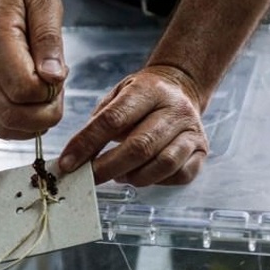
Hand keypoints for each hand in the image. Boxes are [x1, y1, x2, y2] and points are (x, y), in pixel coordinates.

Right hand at [0, 0, 67, 138]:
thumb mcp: (43, 2)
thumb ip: (49, 40)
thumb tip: (53, 77)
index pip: (24, 90)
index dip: (48, 91)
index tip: (56, 75)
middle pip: (11, 115)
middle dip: (44, 114)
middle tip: (55, 91)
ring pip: (3, 127)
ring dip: (33, 122)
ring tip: (43, 96)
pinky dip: (21, 124)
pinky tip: (32, 102)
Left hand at [59, 66, 208, 185]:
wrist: (181, 88)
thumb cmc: (142, 96)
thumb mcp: (118, 95)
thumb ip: (98, 122)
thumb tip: (75, 157)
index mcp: (149, 90)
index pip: (113, 119)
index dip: (87, 143)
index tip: (68, 162)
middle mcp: (174, 109)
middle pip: (139, 146)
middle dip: (108, 167)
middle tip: (89, 177)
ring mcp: (192, 130)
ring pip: (162, 164)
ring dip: (134, 176)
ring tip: (118, 175)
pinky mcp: (201, 149)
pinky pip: (180, 174)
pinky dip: (158, 181)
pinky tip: (143, 175)